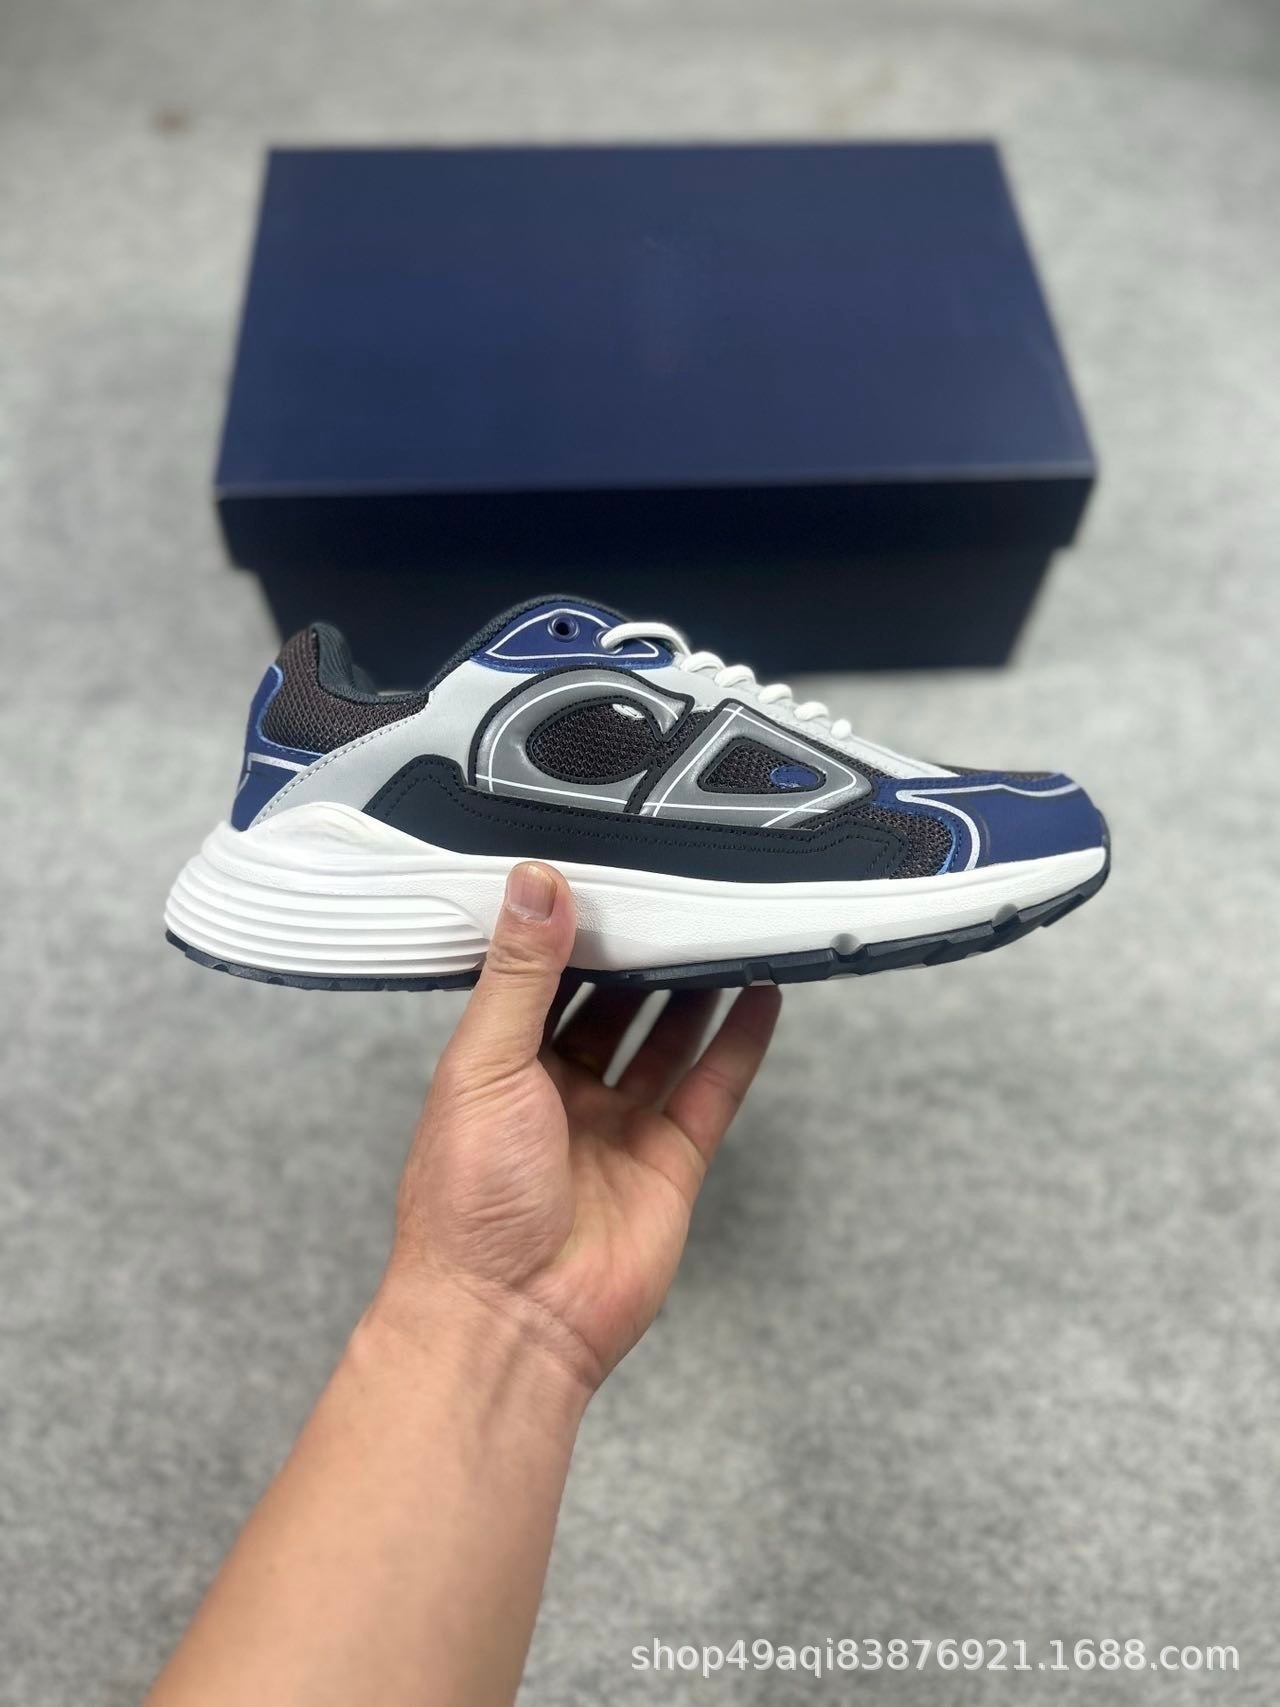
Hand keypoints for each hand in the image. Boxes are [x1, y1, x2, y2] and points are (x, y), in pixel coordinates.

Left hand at [380, 862, 780, 1391]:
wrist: (510, 1320)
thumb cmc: (468, 1202)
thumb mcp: (484, 1065)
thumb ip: (520, 974)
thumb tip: (535, 882)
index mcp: (498, 1067)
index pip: (539, 980)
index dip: (568, 930)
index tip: (600, 869)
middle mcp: (557, 1092)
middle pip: (609, 1004)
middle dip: (637, 953)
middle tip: (673, 887)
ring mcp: (617, 1126)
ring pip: (665, 1039)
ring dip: (692, 987)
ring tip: (723, 923)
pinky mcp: (670, 1161)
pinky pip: (711, 1089)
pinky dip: (740, 1043)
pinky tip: (761, 995)